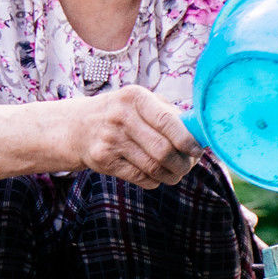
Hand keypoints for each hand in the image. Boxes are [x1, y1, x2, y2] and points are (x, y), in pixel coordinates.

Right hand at [74, 86, 199, 188]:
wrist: (77, 126)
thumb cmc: (120, 113)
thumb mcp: (139, 102)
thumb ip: (168, 113)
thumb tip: (200, 132)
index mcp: (135, 97)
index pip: (167, 121)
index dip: (187, 140)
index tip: (197, 151)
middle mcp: (121, 116)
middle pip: (163, 149)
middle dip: (182, 163)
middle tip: (188, 166)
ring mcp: (110, 139)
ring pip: (153, 167)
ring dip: (171, 175)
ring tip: (176, 173)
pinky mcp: (104, 159)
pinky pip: (140, 178)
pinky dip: (154, 180)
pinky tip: (157, 175)